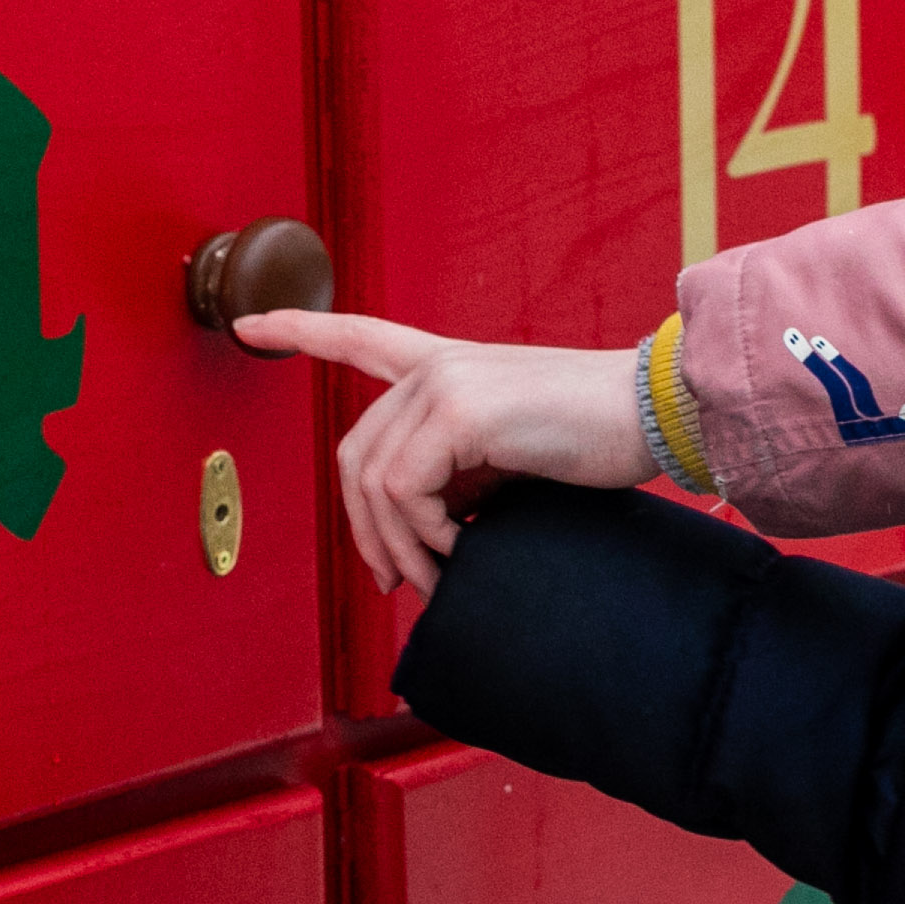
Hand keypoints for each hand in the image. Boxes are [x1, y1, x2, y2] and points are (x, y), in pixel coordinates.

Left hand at [226, 308, 652, 595]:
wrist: (656, 413)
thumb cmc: (598, 439)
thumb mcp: (512, 454)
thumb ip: (459, 474)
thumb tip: (423, 539)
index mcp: (447, 363)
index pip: (359, 335)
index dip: (299, 328)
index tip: (248, 323)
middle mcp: (437, 364)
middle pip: (353, 452)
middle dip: (365, 529)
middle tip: (398, 580)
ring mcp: (445, 381)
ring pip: (374, 480)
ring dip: (402, 545)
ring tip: (442, 574)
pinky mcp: (461, 409)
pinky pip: (407, 491)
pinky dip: (427, 535)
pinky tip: (463, 547)